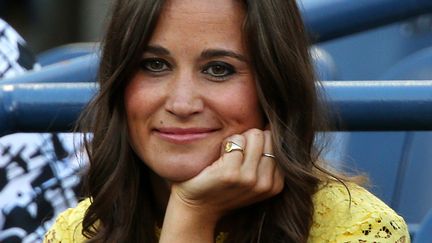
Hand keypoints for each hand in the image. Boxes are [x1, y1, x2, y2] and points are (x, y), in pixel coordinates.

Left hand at [169, 128, 284, 220]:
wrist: (197, 207)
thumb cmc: (223, 187)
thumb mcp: (251, 178)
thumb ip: (264, 158)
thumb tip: (270, 124)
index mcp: (274, 184)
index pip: (276, 143)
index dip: (257, 143)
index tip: (244, 157)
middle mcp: (264, 183)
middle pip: (266, 136)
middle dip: (249, 139)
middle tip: (235, 155)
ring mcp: (249, 179)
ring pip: (253, 135)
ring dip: (237, 140)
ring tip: (227, 156)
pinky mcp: (231, 173)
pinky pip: (236, 140)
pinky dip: (225, 142)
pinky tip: (218, 158)